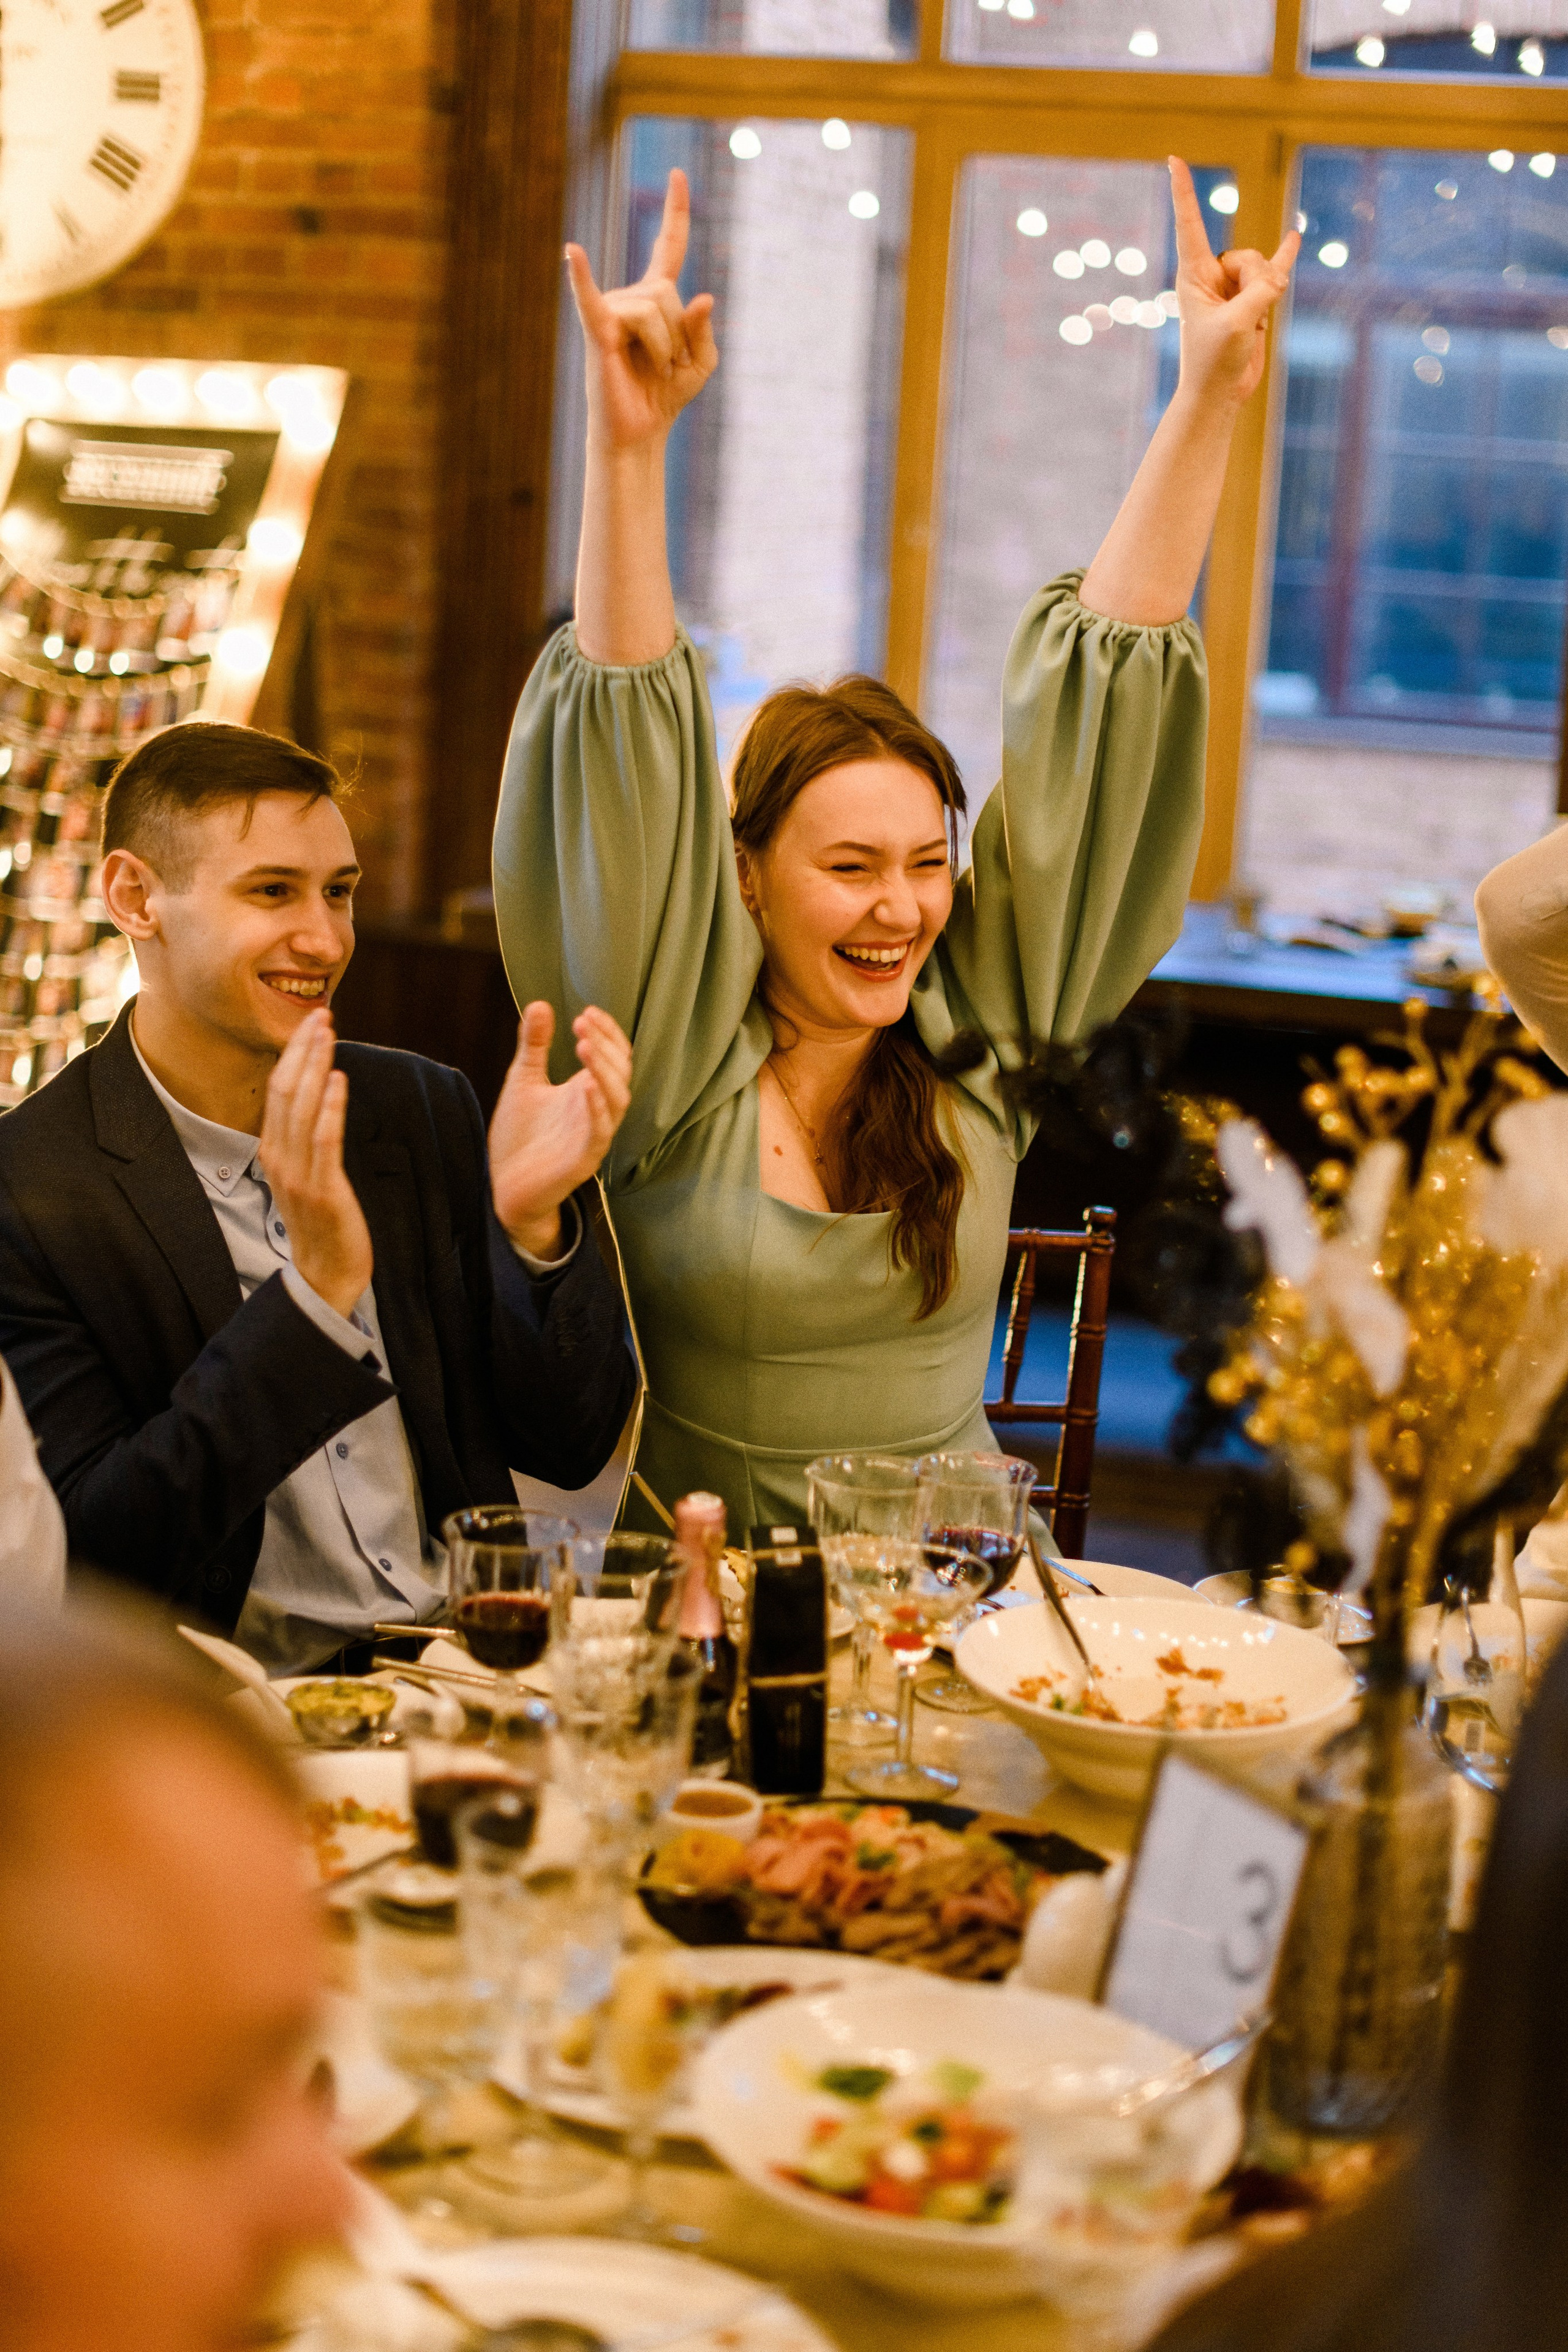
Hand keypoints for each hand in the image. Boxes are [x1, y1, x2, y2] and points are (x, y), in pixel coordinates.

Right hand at [258, 1011, 373, 1319]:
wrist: (326, 1274)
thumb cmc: (323, 1222)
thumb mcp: (305, 1174)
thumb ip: (304, 1140)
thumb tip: (316, 1099)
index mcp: (272, 1150)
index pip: (279, 1090)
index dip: (294, 1054)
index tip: (312, 1024)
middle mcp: (278, 1158)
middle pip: (285, 1090)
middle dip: (303, 1049)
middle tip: (321, 1014)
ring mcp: (297, 1174)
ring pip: (301, 1108)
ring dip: (316, 1066)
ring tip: (329, 1033)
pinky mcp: (322, 1190)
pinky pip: (323, 1141)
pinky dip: (329, 1108)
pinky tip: (339, 1080)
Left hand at [489, 1003, 632, 1259]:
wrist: (502, 1186)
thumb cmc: (519, 1136)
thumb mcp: (524, 1081)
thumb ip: (534, 1046)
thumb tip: (540, 1004)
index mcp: (587, 1091)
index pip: (615, 1056)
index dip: (608, 1033)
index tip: (587, 1012)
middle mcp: (597, 1111)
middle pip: (621, 1073)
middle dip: (605, 1045)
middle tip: (581, 1023)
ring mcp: (593, 1136)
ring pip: (618, 1100)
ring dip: (604, 1071)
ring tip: (584, 1046)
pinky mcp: (583, 1160)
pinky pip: (600, 1132)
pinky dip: (597, 1109)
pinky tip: (585, 1085)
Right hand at [565, 169, 717, 453]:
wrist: (639, 433)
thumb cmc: (665, 396)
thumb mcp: (702, 364)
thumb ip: (705, 330)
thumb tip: (702, 297)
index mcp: (656, 299)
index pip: (668, 246)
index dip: (675, 211)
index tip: (677, 174)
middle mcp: (632, 297)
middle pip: (670, 294)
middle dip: (679, 338)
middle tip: (665, 367)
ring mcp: (611, 310)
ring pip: (654, 312)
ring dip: (663, 351)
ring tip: (650, 372)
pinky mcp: (597, 330)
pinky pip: (590, 298)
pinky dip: (580, 275)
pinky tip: (572, 251)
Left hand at [1169, 156, 1298, 412]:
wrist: (1219, 393)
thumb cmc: (1214, 362)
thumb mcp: (1237, 324)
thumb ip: (1261, 292)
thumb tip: (1280, 276)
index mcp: (1193, 275)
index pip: (1189, 223)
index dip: (1183, 191)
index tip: (1173, 159)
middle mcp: (1211, 276)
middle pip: (1247, 257)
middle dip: (1255, 282)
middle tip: (1241, 318)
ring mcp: (1233, 287)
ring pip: (1265, 271)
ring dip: (1266, 297)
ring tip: (1251, 325)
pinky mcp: (1253, 300)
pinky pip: (1274, 271)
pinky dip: (1284, 257)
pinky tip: (1294, 236)